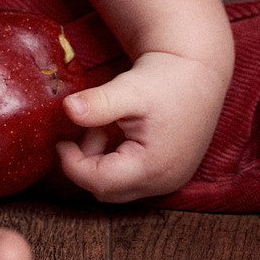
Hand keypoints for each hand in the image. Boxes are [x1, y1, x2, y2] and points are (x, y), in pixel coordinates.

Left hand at [54, 50, 226, 201]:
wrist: (199, 70)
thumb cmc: (167, 78)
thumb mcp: (130, 88)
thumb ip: (99, 103)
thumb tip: (67, 109)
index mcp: (153, 167)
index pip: (100, 182)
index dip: (73, 165)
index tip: (60, 141)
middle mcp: (163, 181)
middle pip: (108, 189)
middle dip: (87, 162)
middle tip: (86, 129)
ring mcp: (168, 180)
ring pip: (118, 183)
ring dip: (102, 158)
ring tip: (109, 123)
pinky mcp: (168, 172)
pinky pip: (131, 176)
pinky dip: (116, 156)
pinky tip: (120, 129)